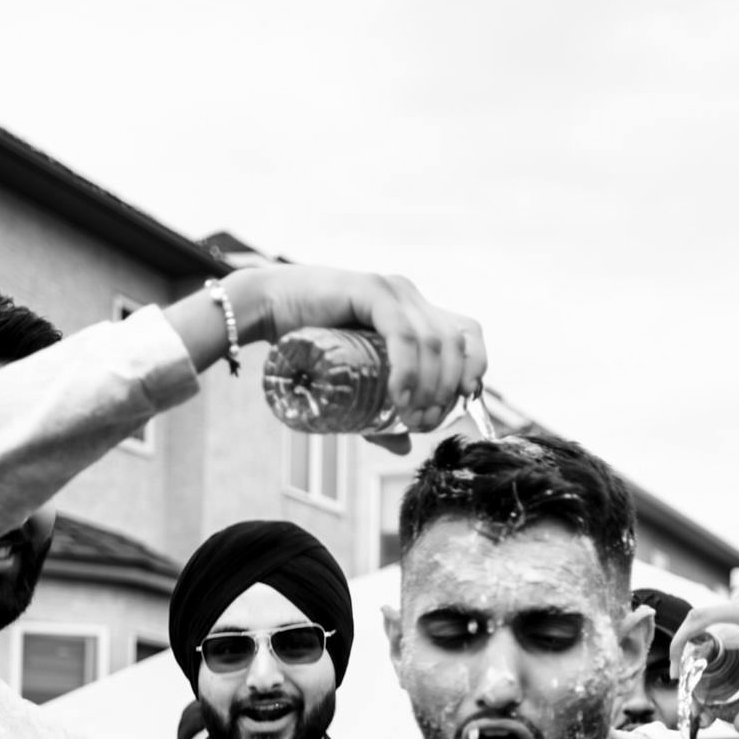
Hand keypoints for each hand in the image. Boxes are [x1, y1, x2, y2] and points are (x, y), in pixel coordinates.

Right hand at [228, 266, 486, 435]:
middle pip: (456, 342)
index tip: (461, 406)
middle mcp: (411, 296)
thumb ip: (380, 415)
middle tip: (427, 423)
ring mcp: (392, 291)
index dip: (474, 370)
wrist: (264, 312)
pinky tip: (401, 396)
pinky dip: (409, 368)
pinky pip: (402, 332)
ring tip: (411, 418)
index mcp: (417, 311)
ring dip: (431, 386)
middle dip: (450, 389)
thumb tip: (405, 448)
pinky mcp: (370, 290)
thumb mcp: (353, 388)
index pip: (468, 335)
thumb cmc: (307, 347)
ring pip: (434, 341)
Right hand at [672, 596, 738, 732]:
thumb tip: (737, 726)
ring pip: (715, 625)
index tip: (677, 674)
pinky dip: (716, 647)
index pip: (700, 618)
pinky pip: (728, 628)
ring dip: (701, 649)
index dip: (680, 643)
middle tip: (685, 685)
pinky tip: (718, 673)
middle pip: (703, 621)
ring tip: (698, 683)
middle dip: (687, 651)